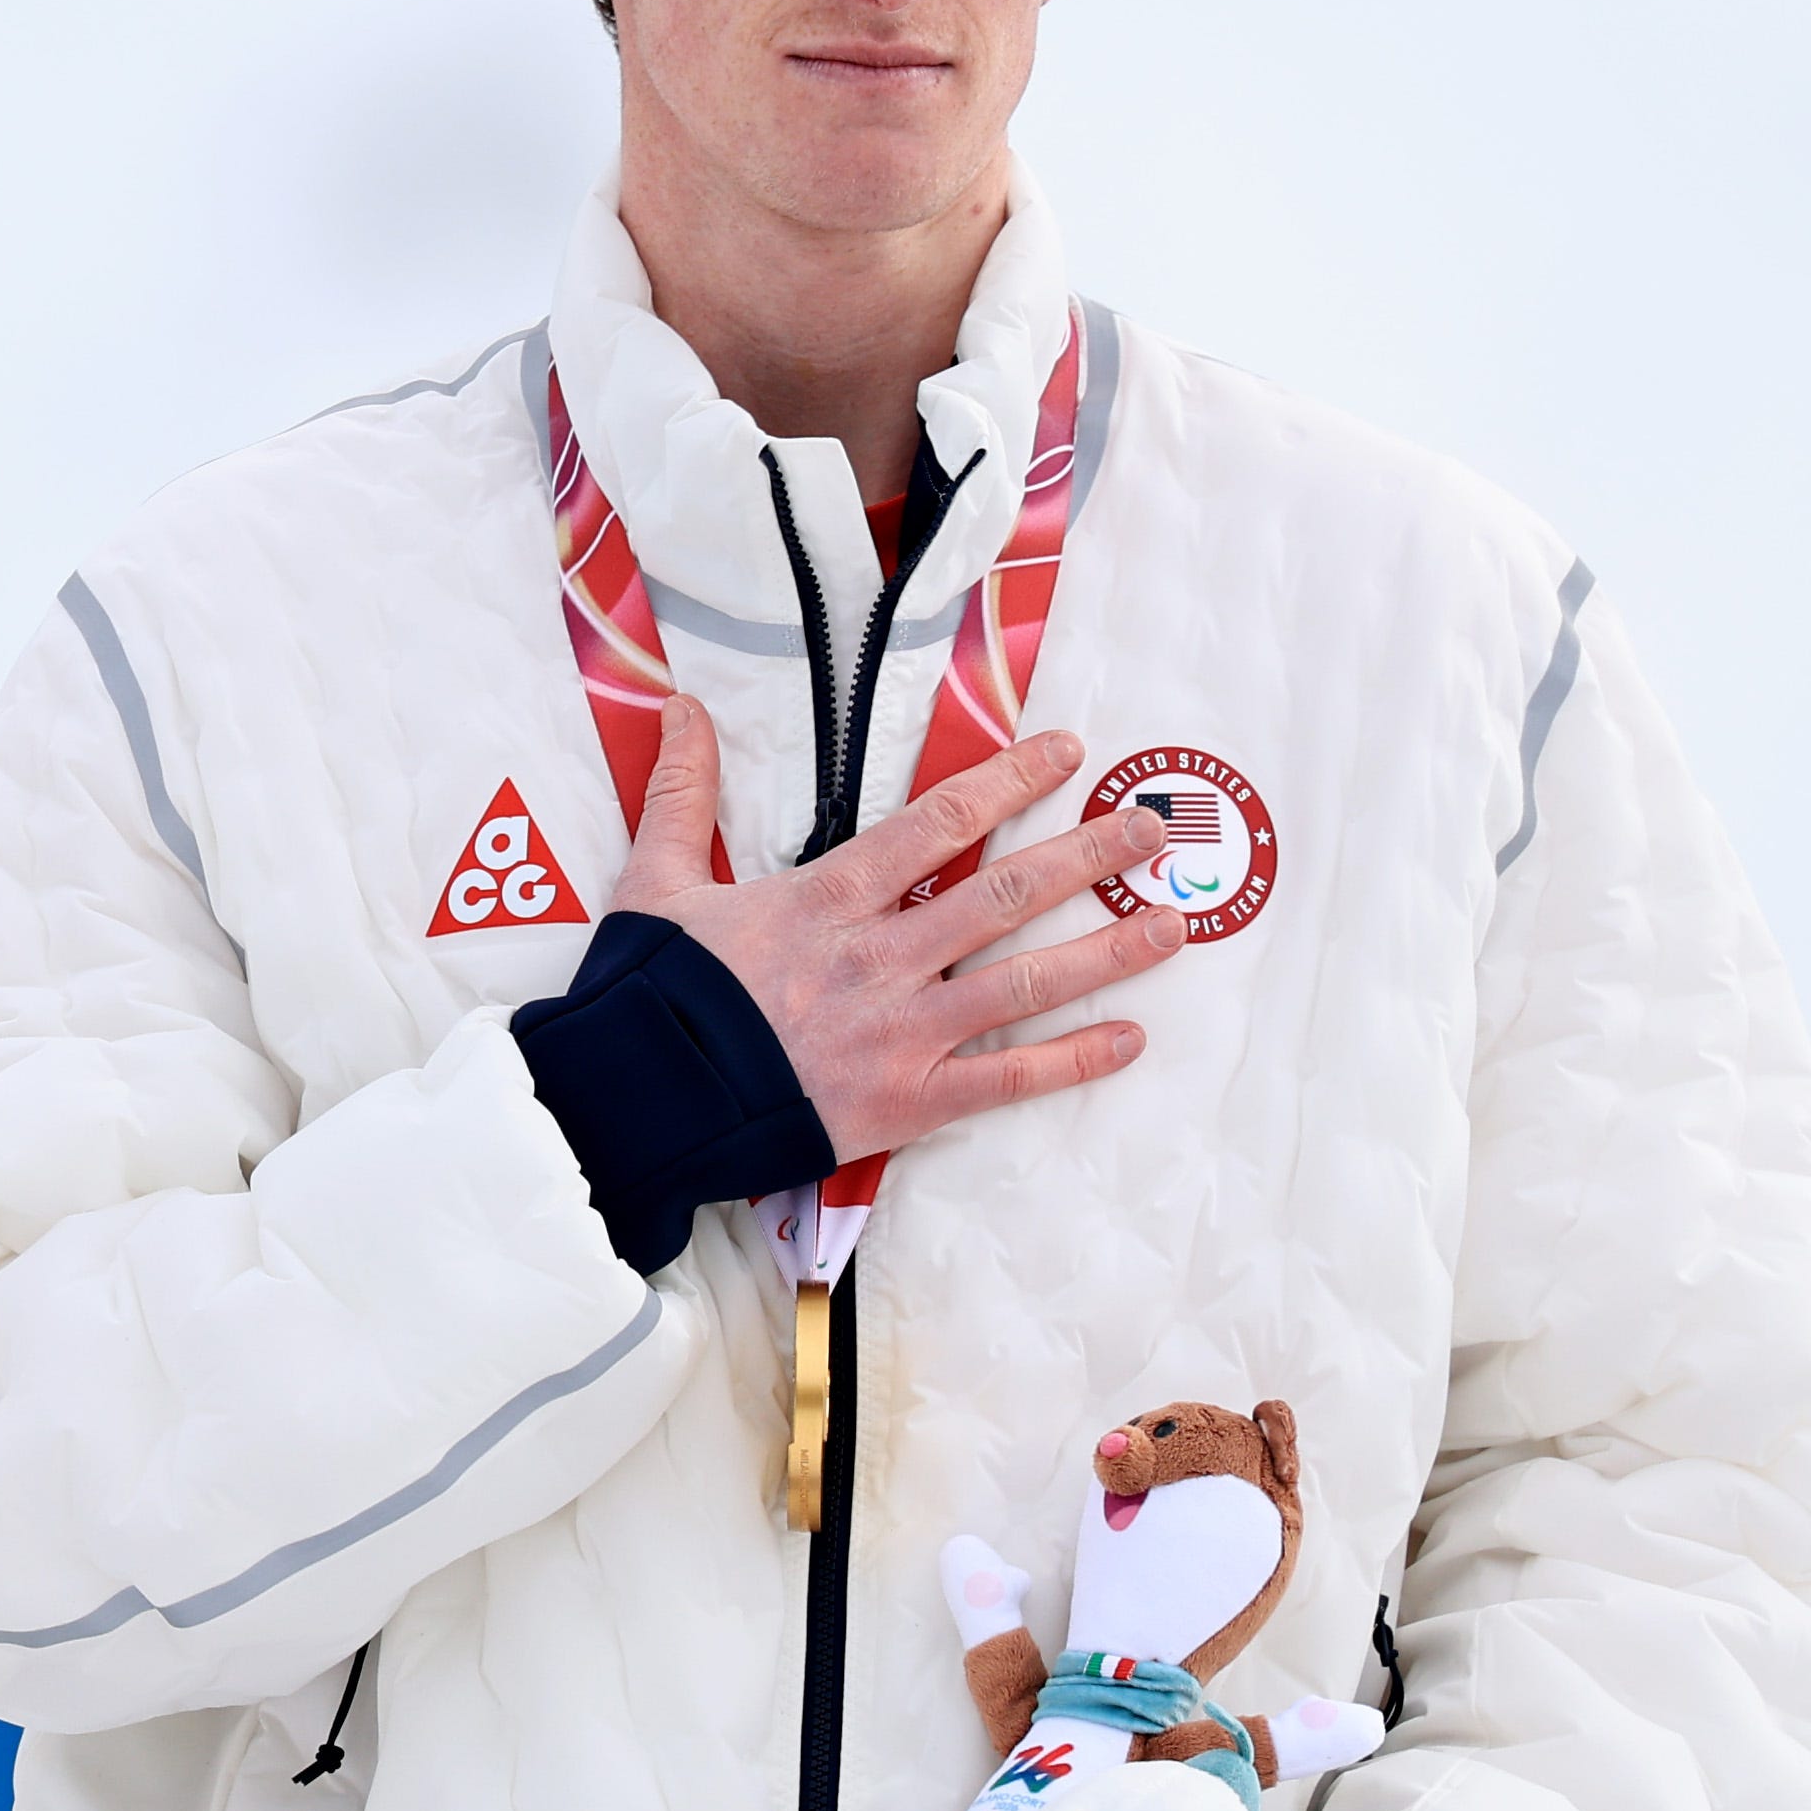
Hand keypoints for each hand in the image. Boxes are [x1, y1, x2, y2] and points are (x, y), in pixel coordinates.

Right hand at [606, 707, 1184, 1161]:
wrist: (637, 1103)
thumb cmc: (650, 997)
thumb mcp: (657, 883)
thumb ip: (682, 793)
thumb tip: (680, 707)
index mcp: (827, 901)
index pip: (939, 824)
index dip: (1010, 781)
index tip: (1067, 754)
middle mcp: (879, 959)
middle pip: (1005, 894)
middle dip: (1087, 853)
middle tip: (1152, 826)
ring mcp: (900, 1034)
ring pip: (1024, 984)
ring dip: (1107, 951)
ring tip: (1173, 922)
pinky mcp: (905, 1102)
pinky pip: (1007, 1080)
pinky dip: (1073, 1061)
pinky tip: (1131, 1038)